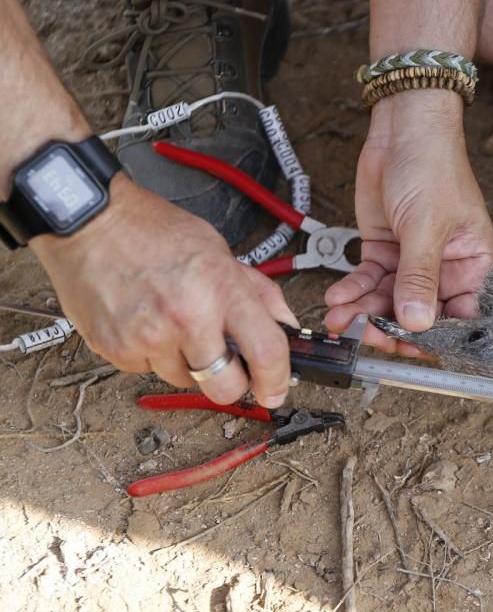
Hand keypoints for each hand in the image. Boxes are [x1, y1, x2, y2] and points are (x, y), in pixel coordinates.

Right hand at [30, 177, 296, 406]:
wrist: (89, 221)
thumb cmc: (155, 232)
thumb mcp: (220, 252)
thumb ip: (258, 292)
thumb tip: (285, 325)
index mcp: (221, 290)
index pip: (266, 351)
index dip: (276, 380)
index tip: (276, 390)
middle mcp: (187, 318)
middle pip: (225, 387)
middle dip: (232, 384)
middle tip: (228, 367)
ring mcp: (149, 338)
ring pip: (185, 380)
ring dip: (188, 363)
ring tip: (174, 324)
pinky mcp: (116, 350)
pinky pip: (148, 370)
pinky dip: (153, 355)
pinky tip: (146, 323)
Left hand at [324, 91, 492, 354]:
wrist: (403, 127)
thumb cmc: (433, 168)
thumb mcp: (426, 227)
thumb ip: (420, 279)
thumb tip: (417, 325)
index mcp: (474, 265)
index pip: (459, 315)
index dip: (434, 337)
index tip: (406, 349)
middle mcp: (446, 269)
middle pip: (419, 314)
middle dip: (390, 327)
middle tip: (363, 336)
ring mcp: (413, 262)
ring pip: (388, 301)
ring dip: (363, 312)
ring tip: (339, 318)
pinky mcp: (385, 251)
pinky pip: (369, 281)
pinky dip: (352, 291)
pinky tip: (337, 298)